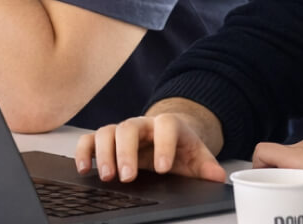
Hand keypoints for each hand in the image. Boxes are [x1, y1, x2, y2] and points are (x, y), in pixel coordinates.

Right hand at [77, 112, 226, 184]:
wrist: (166, 136)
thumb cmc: (180, 148)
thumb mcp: (197, 156)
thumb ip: (207, 166)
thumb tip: (218, 176)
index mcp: (168, 125)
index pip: (166, 126)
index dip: (164, 144)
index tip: (163, 168)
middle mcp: (141, 124)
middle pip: (129, 128)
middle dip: (126, 153)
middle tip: (128, 177)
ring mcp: (121, 130)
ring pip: (107, 132)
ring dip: (104, 154)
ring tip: (108, 177)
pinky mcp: (106, 140)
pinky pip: (89, 140)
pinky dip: (84, 152)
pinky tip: (85, 169)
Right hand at [251, 136, 302, 190]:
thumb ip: (290, 179)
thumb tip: (279, 184)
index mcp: (296, 153)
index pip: (263, 150)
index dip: (257, 164)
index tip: (258, 176)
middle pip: (280, 154)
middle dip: (278, 169)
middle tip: (281, 185)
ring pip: (299, 154)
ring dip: (296, 167)